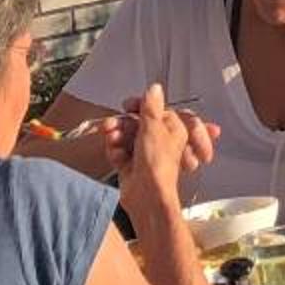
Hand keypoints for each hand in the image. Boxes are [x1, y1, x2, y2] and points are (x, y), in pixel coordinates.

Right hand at [117, 84, 212, 209]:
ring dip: (117, 138)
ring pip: (127, 138)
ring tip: (112, 139)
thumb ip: (151, 107)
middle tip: (111, 125)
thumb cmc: (157, 165)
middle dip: (123, 124)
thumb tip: (155, 88)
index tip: (128, 104)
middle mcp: (160, 141)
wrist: (147, 197)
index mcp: (173, 129)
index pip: (155, 111)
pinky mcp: (132, 166)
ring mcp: (146, 154)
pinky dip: (116, 153)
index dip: (141, 106)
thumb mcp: (153, 129)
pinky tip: (116, 156)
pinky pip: (121, 153)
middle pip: (138, 124)